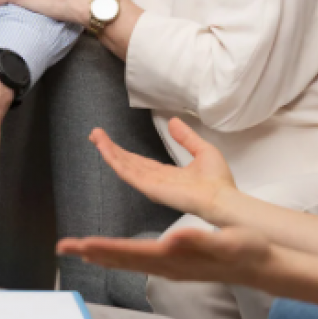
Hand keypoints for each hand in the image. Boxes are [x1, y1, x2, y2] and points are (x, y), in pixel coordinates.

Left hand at [57, 225, 271, 287]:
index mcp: (174, 258)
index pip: (131, 253)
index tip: (80, 244)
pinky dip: (120, 255)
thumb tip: (173, 239)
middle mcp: (168, 265)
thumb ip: (199, 241)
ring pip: (128, 261)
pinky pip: (139, 259)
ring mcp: (171, 266)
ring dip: (102, 254)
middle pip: (122, 260)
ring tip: (79, 249)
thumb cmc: (245, 249)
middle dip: (92, 253)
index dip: (104, 248)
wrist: (260, 264)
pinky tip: (115, 253)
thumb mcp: (225, 241)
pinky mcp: (176, 263)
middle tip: (63, 247)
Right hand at [90, 117, 236, 222]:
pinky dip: (114, 159)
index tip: (111, 140)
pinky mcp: (150, 187)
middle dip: (111, 149)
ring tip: (95, 136)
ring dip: (108, 151)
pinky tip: (104, 149)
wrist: (222, 198)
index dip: (125, 151)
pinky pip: (128, 172)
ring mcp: (151, 185)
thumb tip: (173, 121)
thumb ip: (186, 137)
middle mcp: (155, 181)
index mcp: (167, 175)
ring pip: (124, 166)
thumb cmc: (218, 181)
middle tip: (95, 134)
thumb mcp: (202, 150)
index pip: (141, 162)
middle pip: (128, 163)